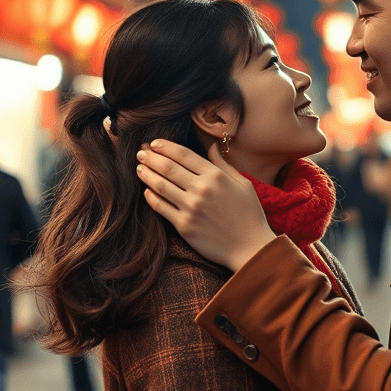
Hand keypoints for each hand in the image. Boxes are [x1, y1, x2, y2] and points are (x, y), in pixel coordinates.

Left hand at [137, 139, 276, 272]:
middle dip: (151, 158)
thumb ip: (224, 165)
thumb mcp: (243, 184)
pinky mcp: (184, 226)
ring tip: (140, 169)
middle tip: (140, 153)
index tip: (154, 143)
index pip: (184, 155)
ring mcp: (191, 208)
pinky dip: (151, 196)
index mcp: (216, 176)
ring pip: (160, 186)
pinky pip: (161, 207)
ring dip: (147, 174)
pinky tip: (147, 190)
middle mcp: (202, 189)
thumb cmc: (250, 215)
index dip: (165, 146)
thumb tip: (211, 147)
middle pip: (168, 168)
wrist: (250, 248)